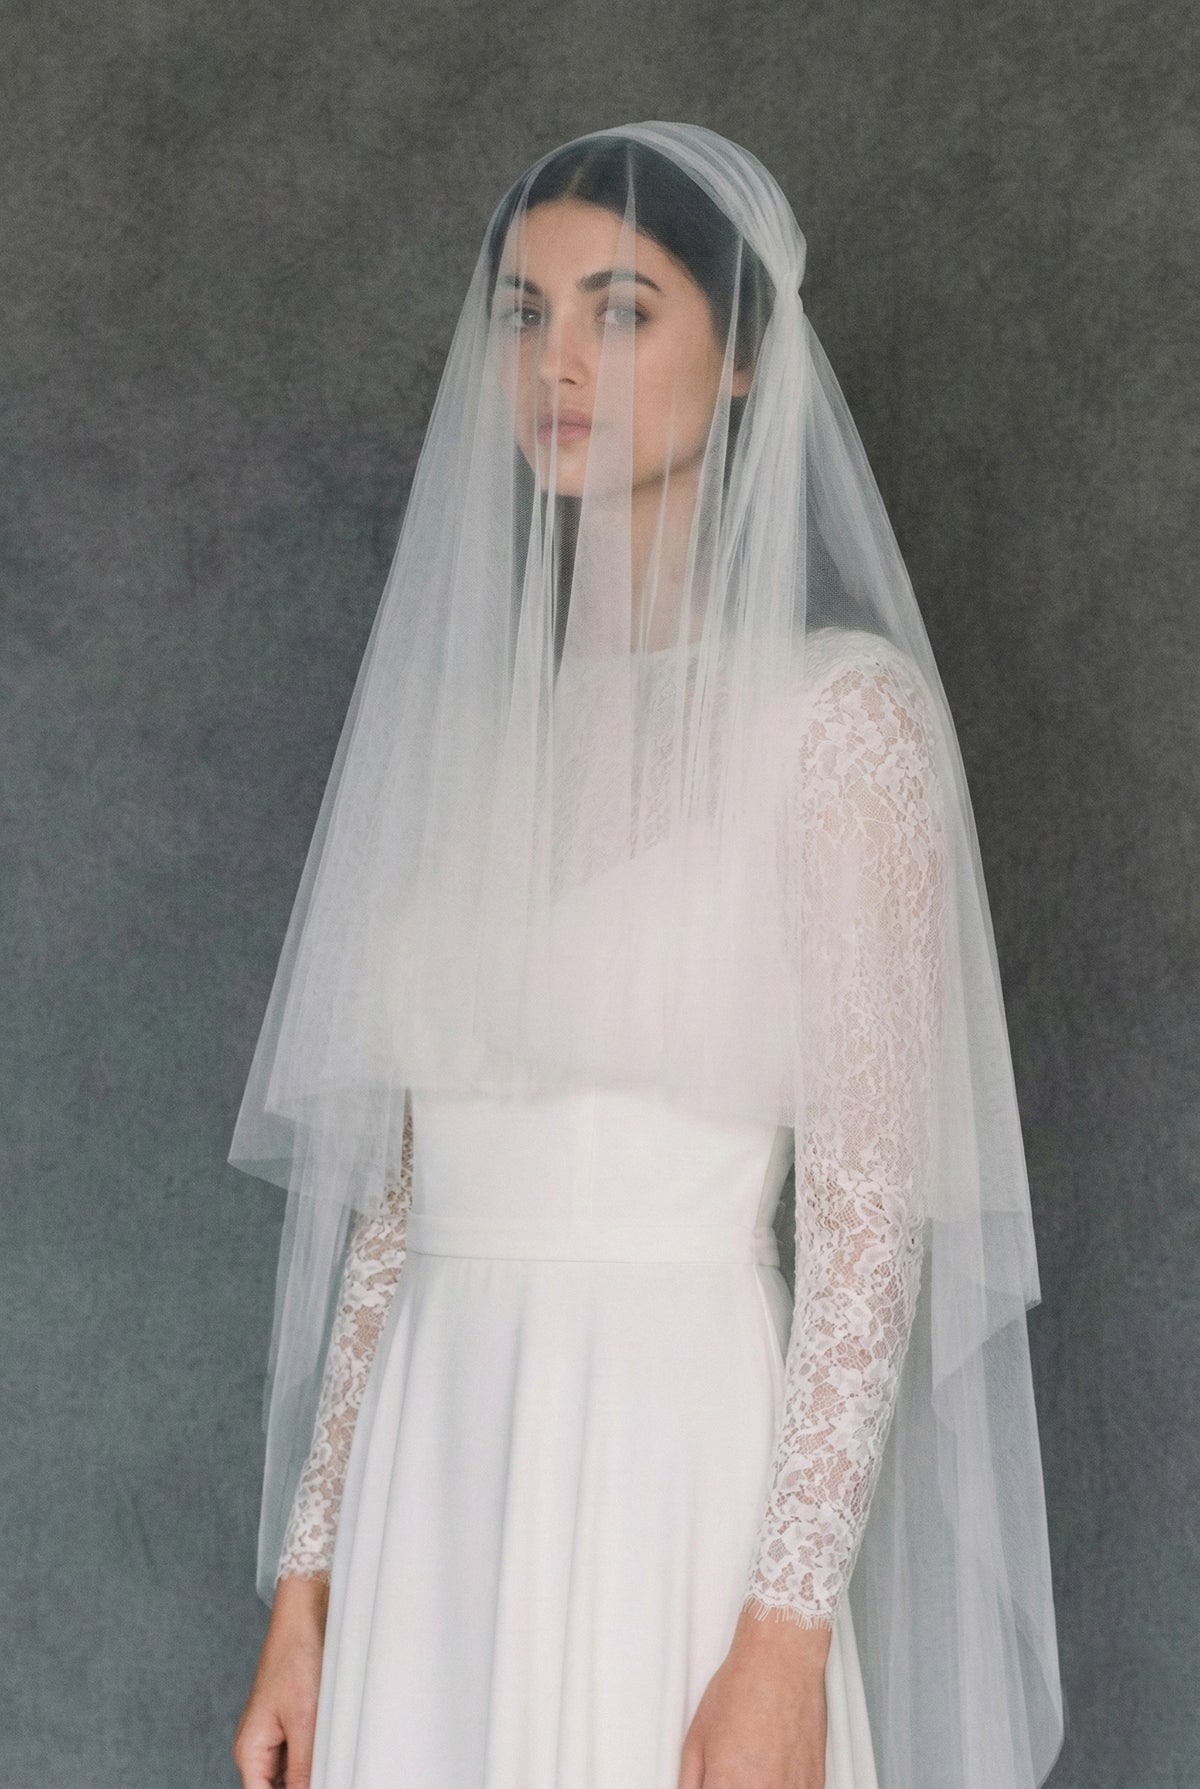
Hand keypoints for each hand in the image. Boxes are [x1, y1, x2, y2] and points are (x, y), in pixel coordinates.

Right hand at [232, 1575, 329, 1788]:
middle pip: (275, 1787)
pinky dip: (316, 1758)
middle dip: (301, 1783)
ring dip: (311, 1772)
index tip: (319, 1784)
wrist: (305, 1615)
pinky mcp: (291, 1723)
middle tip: (330, 1769)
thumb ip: (303, 1769)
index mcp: (250, 1750)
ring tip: (332, 1754)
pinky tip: (334, 1751)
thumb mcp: (305, 1721)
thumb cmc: (296, 1657)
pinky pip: (301, 1755)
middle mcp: (257, 1746)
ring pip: (291, 1774)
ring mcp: (274, 1734)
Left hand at [677, 1604, 831, 1788]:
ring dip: (758, 1785)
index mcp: (727, 1785)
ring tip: (756, 1762)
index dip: (713, 1787)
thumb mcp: (697, 1735)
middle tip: (732, 1767)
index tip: (714, 1780)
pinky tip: (775, 1764)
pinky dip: (783, 1785)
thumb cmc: (743, 1687)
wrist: (781, 1659)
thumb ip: (690, 1779)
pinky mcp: (815, 1784)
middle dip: (732, 1785)